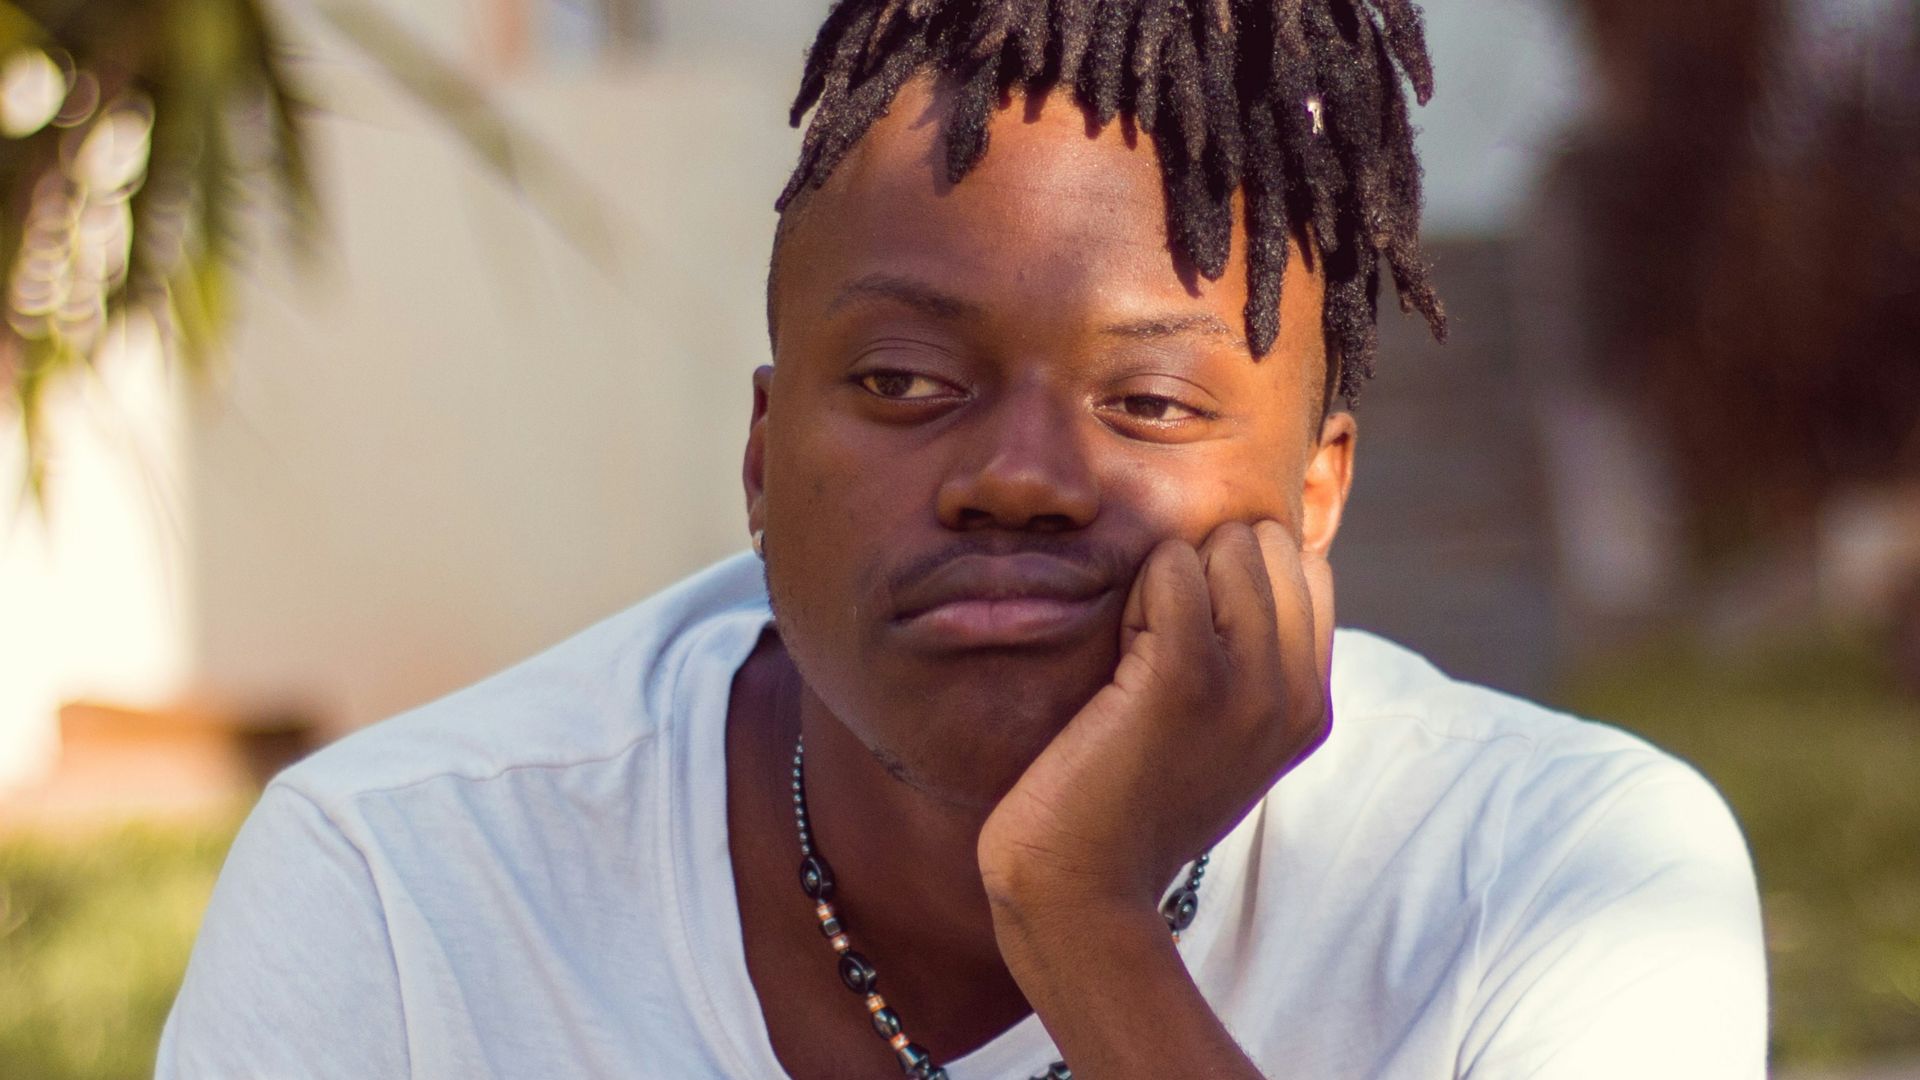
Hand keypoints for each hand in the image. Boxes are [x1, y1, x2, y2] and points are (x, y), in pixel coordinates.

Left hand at [976, 519, 1335, 917]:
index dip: (1237, 579)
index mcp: (1312, 706)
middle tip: (1159, 643)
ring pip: (1227, 545)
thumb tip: (1244, 559)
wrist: (1082, 885)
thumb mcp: (1222, 736)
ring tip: (1138, 653)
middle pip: (1270, 544)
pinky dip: (1139, 588)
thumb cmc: (1129, 802)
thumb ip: (1252, 664)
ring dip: (1169, 576)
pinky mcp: (1185, 673)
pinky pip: (1173, 565)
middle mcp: (1296, 693)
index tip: (1193, 640)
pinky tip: (1120, 652)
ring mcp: (1249, 683)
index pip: (1307, 569)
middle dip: (1206, 566)